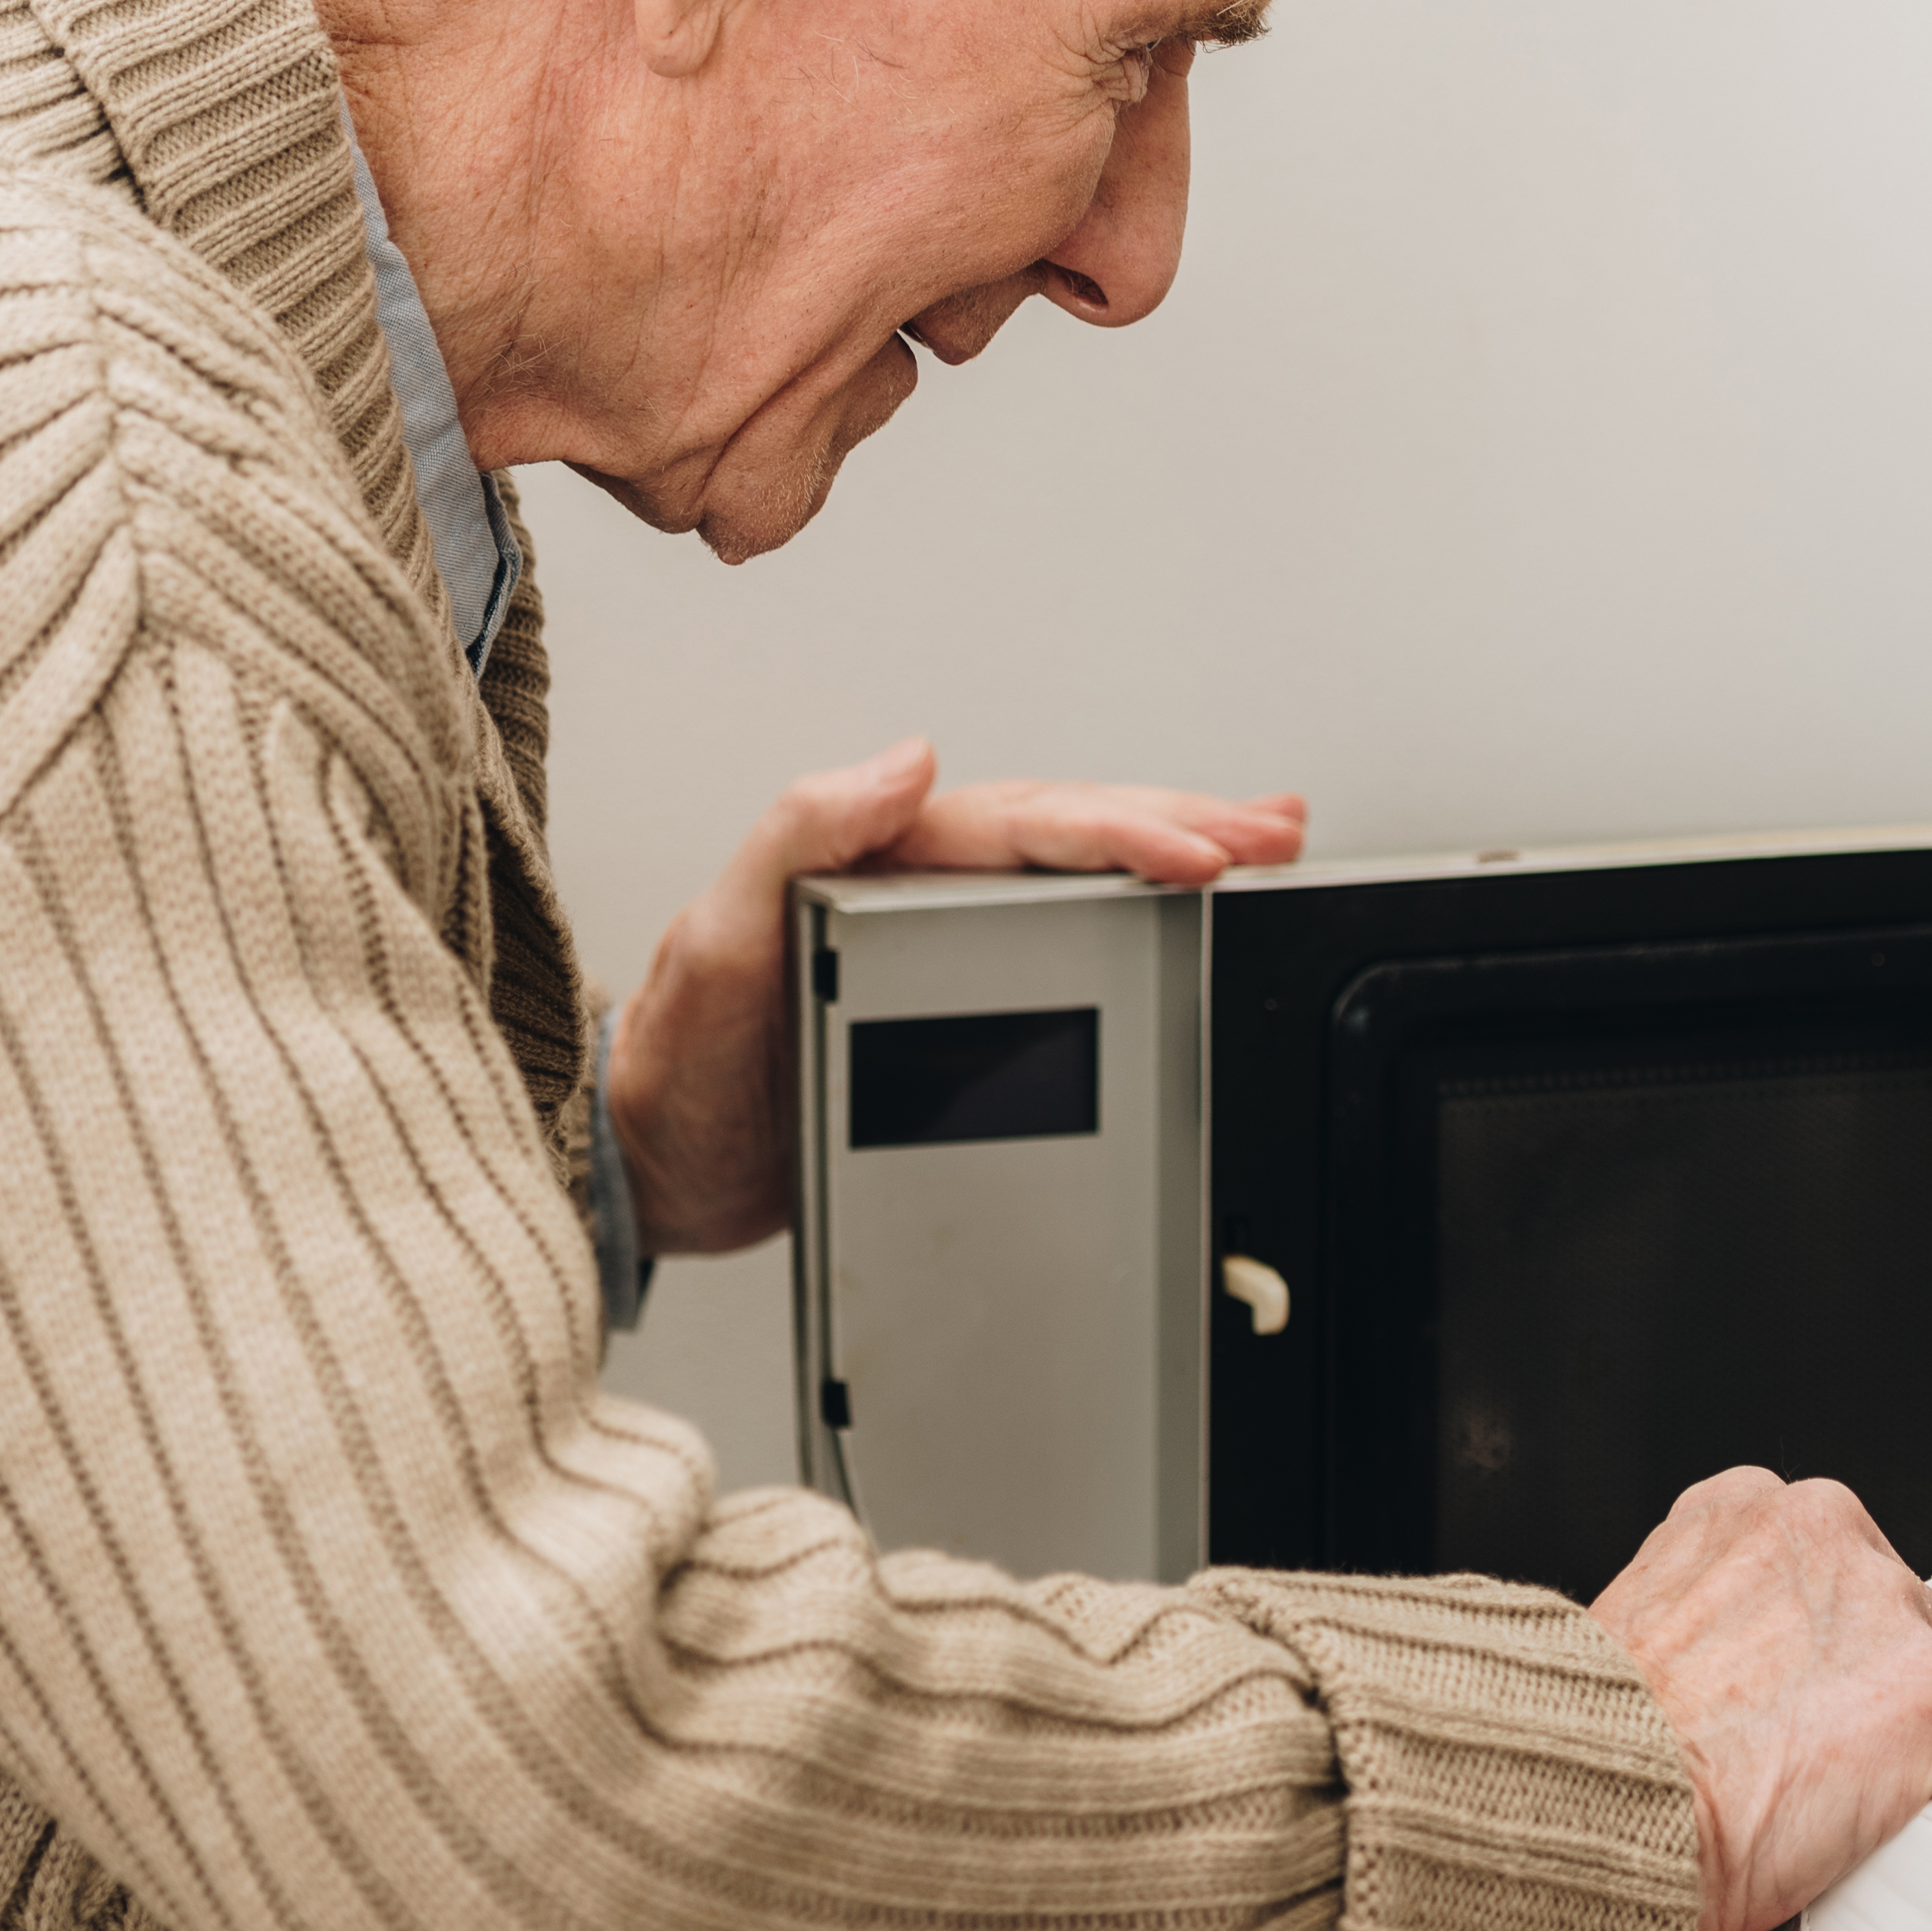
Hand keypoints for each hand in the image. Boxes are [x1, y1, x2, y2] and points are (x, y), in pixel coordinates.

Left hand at [608, 739, 1307, 1257]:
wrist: (658, 1171)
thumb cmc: (676, 1061)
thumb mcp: (719, 941)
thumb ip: (798, 837)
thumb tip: (902, 759)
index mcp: (875, 860)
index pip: (1019, 825)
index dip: (1117, 828)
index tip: (1198, 847)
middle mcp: (915, 889)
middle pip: (1070, 838)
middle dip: (1181, 826)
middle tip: (1273, 831)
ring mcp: (941, 944)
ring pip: (1079, 882)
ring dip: (1173, 857)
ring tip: (1261, 847)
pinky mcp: (956, 1006)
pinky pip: (1063, 945)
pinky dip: (1133, 923)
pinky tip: (1185, 921)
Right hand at [1593, 1470, 1931, 1930]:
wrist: (1593, 1803)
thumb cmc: (1594, 1743)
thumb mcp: (1644, 1632)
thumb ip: (1720, 1623)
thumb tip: (1748, 1682)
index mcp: (1744, 1509)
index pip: (1831, 1579)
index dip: (1824, 1660)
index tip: (1800, 1707)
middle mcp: (1823, 1531)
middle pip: (1895, 1624)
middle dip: (1866, 1699)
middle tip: (1807, 1767)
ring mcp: (1888, 1606)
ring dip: (1904, 1752)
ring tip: (1827, 1811)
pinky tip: (1863, 1837)